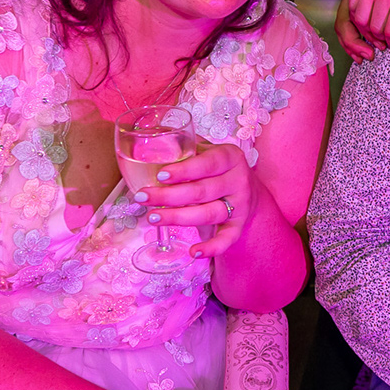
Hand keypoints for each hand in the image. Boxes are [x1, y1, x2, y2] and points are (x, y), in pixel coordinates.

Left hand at [132, 142, 259, 257]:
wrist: (247, 191)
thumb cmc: (215, 170)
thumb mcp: (206, 152)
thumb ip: (183, 148)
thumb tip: (146, 137)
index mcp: (230, 157)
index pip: (207, 163)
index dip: (184, 170)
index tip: (160, 176)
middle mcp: (239, 180)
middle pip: (202, 190)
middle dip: (169, 196)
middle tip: (142, 198)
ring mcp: (241, 205)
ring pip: (209, 214)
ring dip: (179, 217)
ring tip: (152, 218)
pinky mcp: (239, 226)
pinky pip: (227, 239)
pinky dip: (211, 248)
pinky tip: (193, 252)